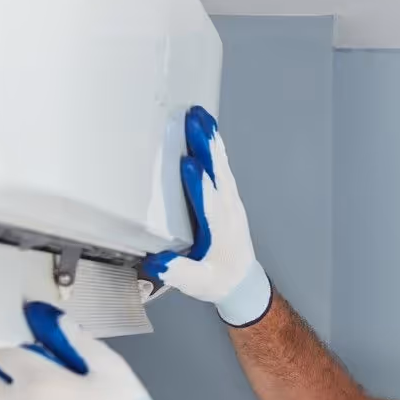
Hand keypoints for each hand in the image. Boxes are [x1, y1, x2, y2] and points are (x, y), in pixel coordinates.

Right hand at [142, 106, 271, 325]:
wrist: (243, 282)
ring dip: (212, 141)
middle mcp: (228, 211)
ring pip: (222, 166)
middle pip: (217, 173)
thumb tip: (157, 262)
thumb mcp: (197, 283)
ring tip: (203, 116)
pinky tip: (211, 133)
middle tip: (194, 121)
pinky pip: (224, 168)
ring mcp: (232, 202)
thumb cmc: (218, 281)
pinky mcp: (231, 198)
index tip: (187, 163)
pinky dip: (218, 149)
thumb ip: (178, 272)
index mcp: (219, 229)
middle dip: (206, 146)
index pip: (208, 202)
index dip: (198, 183)